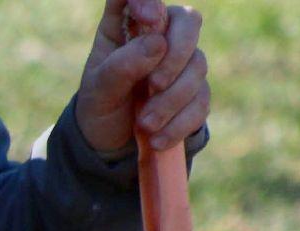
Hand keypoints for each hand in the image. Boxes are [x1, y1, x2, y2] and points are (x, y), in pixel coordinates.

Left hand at [77, 0, 209, 154]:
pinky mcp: (196, 91)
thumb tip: (158, 44)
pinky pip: (201, 100)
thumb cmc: (99, 107)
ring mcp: (181, 62)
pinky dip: (180, 122)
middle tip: (153, 86)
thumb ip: (121, 66)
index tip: (147, 16)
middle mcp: (159, 36)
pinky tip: (157, 138)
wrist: (109, 145)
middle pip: (187, 22)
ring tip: (145, 124)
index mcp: (127, 26)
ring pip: (198, 65)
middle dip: (176, 55)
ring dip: (172, 99)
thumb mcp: (97, 91)